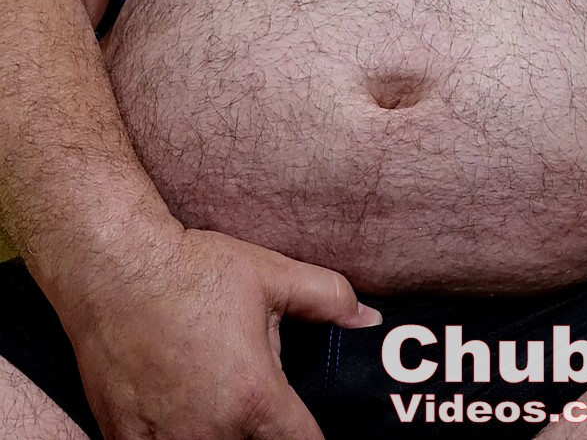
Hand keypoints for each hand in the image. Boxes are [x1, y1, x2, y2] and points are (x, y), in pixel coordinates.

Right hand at [67, 226, 380, 438]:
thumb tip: (368, 319)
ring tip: (217, 396)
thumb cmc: (193, 270)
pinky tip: (178, 407)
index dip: (310, 437)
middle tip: (252, 396)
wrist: (115, 267)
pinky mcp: (124, 438)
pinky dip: (175, 434)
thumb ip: (328, 298)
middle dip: (263, 431)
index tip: (304, 423)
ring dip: (220, 434)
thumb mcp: (270, 274)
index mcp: (255, 398)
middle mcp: (211, 432)